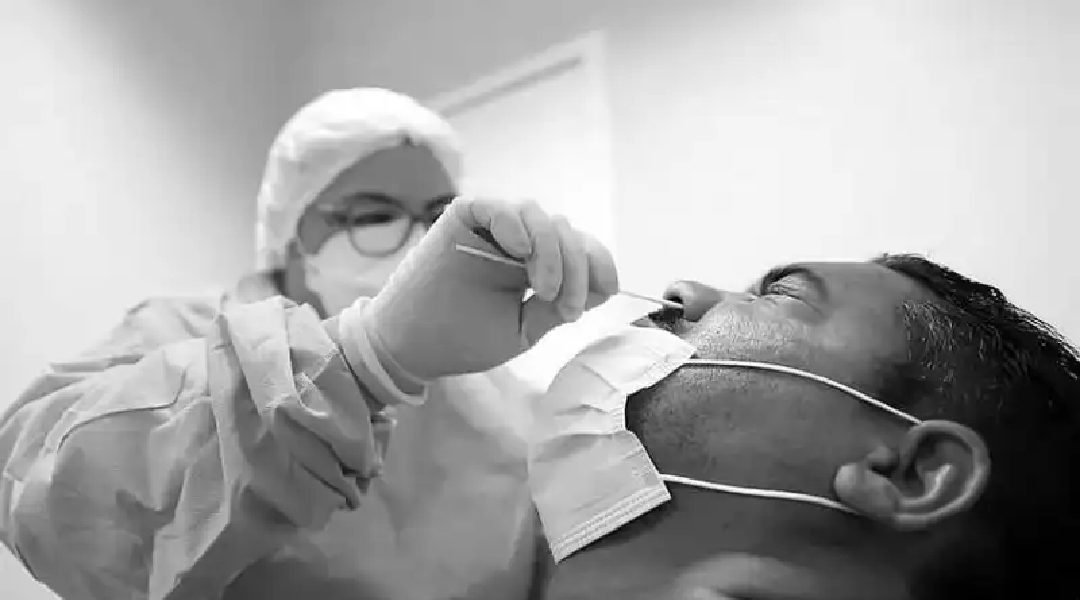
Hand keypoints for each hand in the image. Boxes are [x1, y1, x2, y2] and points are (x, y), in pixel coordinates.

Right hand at [361, 196, 618, 378]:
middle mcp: (516, 239)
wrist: (407, 346)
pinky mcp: (462, 218)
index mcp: (533, 262)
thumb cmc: (461, 339)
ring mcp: (490, 227)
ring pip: (539, 216)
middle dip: (577, 270)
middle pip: (566, 232)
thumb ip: (557, 305)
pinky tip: (519, 252)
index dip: (598, 265)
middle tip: (564, 308)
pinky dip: (515, 225)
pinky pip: (498, 207)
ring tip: (541, 290)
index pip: (579, 249)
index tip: (603, 293)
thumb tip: (600, 285)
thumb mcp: (523, 329)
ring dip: (552, 252)